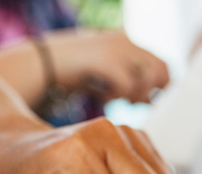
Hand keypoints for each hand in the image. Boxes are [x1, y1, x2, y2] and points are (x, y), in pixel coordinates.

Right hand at [51, 30, 169, 102]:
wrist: (40, 63)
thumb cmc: (70, 73)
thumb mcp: (103, 72)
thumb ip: (126, 80)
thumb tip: (149, 99)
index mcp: (126, 41)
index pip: (161, 64)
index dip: (158, 86)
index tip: (142, 101)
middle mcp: (125, 40)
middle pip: (162, 69)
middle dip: (151, 92)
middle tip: (132, 104)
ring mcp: (116, 48)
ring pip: (149, 77)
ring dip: (135, 96)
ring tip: (116, 101)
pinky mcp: (105, 59)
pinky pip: (127, 85)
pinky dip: (117, 98)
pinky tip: (104, 101)